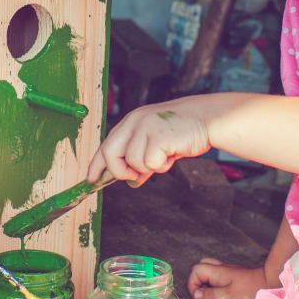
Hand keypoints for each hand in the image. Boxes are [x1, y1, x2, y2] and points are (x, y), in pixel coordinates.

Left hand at [87, 96, 211, 184]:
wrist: (208, 119)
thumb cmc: (183, 130)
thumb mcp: (157, 142)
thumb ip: (141, 158)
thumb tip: (132, 180)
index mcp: (131, 121)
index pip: (105, 145)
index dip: (96, 164)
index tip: (90, 179)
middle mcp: (134, 122)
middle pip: (110, 153)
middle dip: (118, 171)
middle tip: (134, 176)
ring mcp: (145, 128)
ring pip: (133, 162)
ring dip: (149, 167)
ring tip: (165, 157)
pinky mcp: (158, 136)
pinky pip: (151, 163)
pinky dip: (161, 166)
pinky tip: (172, 155)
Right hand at [186, 257, 273, 298]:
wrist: (273, 286)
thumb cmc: (250, 292)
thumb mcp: (227, 297)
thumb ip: (210, 295)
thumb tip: (196, 295)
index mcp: (217, 272)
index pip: (196, 271)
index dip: (193, 284)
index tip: (199, 297)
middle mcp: (222, 269)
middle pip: (202, 266)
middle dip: (198, 280)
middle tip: (203, 293)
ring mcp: (230, 272)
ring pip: (211, 270)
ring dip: (208, 282)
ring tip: (212, 295)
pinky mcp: (238, 277)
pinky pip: (221, 276)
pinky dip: (217, 283)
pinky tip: (224, 295)